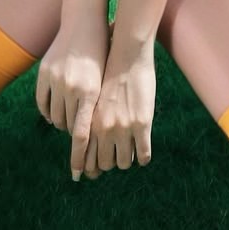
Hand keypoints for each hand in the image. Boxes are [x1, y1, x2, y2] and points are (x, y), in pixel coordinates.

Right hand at [35, 21, 108, 179]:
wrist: (85, 22)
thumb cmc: (103, 53)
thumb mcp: (105, 81)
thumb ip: (99, 106)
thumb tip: (95, 135)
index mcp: (91, 93)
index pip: (82, 134)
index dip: (79, 156)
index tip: (78, 174)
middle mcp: (73, 89)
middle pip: (68, 126)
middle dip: (75, 134)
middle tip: (82, 137)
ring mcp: (56, 81)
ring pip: (54, 116)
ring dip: (62, 122)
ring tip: (70, 120)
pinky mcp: (44, 74)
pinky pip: (42, 102)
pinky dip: (48, 111)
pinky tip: (55, 112)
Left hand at [83, 40, 155, 178]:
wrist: (128, 55)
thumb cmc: (110, 73)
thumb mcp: (93, 98)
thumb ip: (90, 118)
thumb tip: (89, 137)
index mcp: (90, 122)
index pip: (85, 156)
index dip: (86, 169)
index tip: (90, 174)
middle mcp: (104, 128)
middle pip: (105, 164)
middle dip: (110, 162)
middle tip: (115, 156)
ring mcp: (124, 128)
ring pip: (124, 163)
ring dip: (127, 159)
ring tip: (130, 151)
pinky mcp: (142, 124)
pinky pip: (143, 154)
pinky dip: (143, 157)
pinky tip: (143, 152)